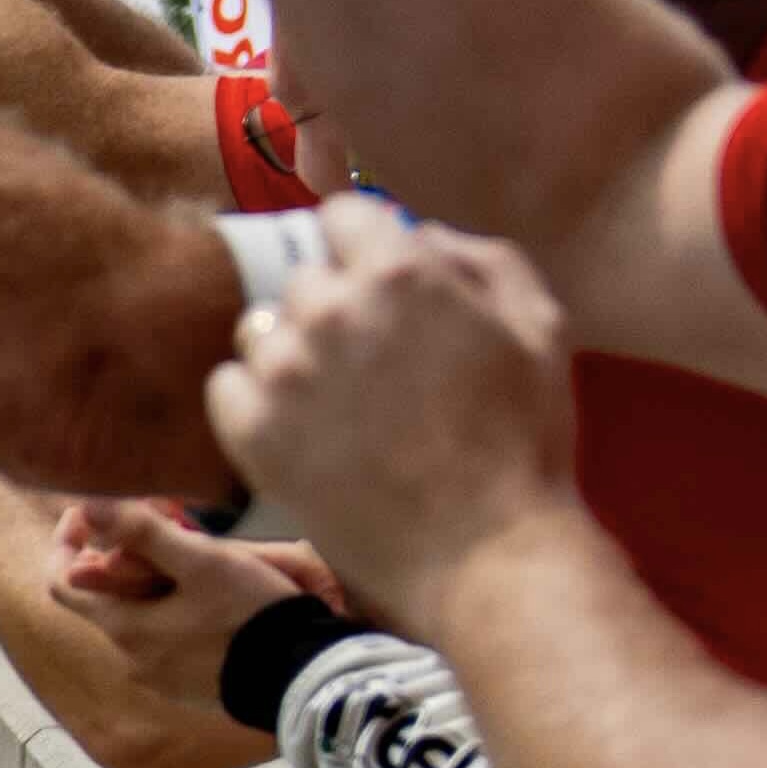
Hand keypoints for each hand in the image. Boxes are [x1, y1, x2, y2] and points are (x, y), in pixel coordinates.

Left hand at [39, 495, 333, 706]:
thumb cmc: (252, 617)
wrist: (302, 679)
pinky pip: (168, 641)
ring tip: (190, 550)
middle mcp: (133, 660)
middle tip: (157, 519)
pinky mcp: (191, 688)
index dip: (66, 541)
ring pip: (139, 618)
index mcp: (125, 628)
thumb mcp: (202, 562)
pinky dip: (173, 610)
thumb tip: (88, 505)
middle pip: (104, 598)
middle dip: (120, 555)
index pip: (61, 583)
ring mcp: (162, 678)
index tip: (86, 510)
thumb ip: (142, 534)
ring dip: (151, 582)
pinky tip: (209, 594)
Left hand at [200, 203, 588, 623]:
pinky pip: (228, 387)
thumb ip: (477, 258)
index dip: (362, 251)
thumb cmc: (523, 441)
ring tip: (338, 407)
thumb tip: (419, 235)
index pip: (343, 216)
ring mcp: (283, 371)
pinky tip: (303, 435)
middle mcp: (330, 308)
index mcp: (399, 269)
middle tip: (371, 368)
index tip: (376, 292)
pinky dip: (255, 405)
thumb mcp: (538, 324)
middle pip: (304, 279)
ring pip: (261, 331)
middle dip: (333, 309)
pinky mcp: (249, 430)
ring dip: (291, 355)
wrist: (483, 551)